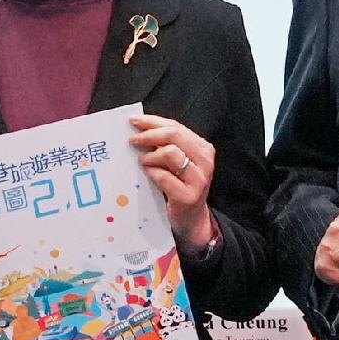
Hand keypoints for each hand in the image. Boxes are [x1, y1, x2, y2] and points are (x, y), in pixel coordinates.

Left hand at [129, 112, 219, 251]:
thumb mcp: (178, 162)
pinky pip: (163, 176)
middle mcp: (205, 161)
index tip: (135, 121)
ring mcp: (199, 179)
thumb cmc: (179, 186)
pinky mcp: (188, 196)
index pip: (176, 127)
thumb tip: (140, 127)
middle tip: (133, 140)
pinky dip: (152, 172)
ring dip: (151, 155)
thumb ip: (166, 144)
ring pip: (170, 153)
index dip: (153, 122)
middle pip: (174, 135)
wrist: (191, 218)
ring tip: (142, 161)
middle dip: (149, 135)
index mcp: (203, 148)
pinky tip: (148, 174)